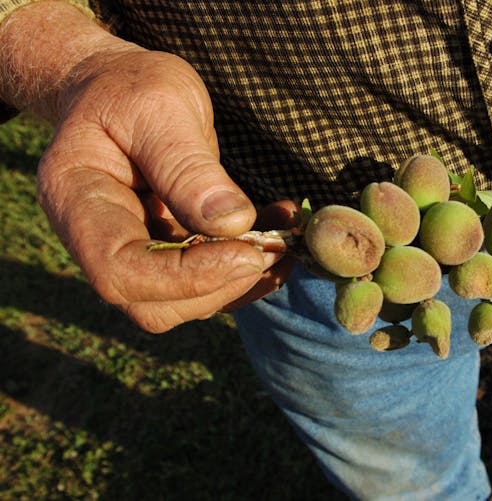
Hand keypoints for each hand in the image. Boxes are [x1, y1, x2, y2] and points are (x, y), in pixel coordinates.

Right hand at [36, 45, 283, 331]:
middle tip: (275, 248)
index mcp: (78, 203)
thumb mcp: (159, 107)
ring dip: (244, 279)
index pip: (119, 271)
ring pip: (187, 301)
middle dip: (221, 286)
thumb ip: (188, 166)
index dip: (184, 278)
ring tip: (286, 238)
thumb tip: (233, 224)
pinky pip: (209, 277)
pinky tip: (279, 227)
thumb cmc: (130, 88)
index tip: (247, 254)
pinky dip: (250, 262)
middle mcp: (99, 240)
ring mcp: (135, 251)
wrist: (121, 88)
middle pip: (153, 305)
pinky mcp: (169, 250)